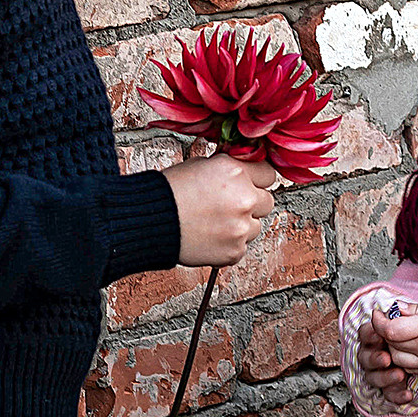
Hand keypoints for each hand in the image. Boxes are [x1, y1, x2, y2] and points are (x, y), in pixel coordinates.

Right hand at [166, 151, 278, 266]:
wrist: (148, 222)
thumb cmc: (168, 192)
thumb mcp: (200, 165)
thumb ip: (229, 170)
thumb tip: (244, 172)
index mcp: (235, 172)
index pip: (269, 174)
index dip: (257, 180)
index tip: (249, 185)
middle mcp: (244, 198)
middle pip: (267, 202)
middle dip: (252, 204)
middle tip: (229, 206)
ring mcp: (241, 227)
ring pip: (256, 227)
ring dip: (242, 226)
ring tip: (215, 223)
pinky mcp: (234, 251)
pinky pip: (242, 246)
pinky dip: (229, 244)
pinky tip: (209, 236)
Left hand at [356, 292, 417, 403]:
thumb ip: (416, 308)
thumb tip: (397, 309)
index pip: (391, 330)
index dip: (379, 321)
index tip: (378, 313)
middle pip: (392, 345)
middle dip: (385, 333)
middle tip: (388, 321)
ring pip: (398, 360)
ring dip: (393, 348)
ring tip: (398, 335)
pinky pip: (411, 369)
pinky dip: (404, 360)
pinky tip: (408, 348)